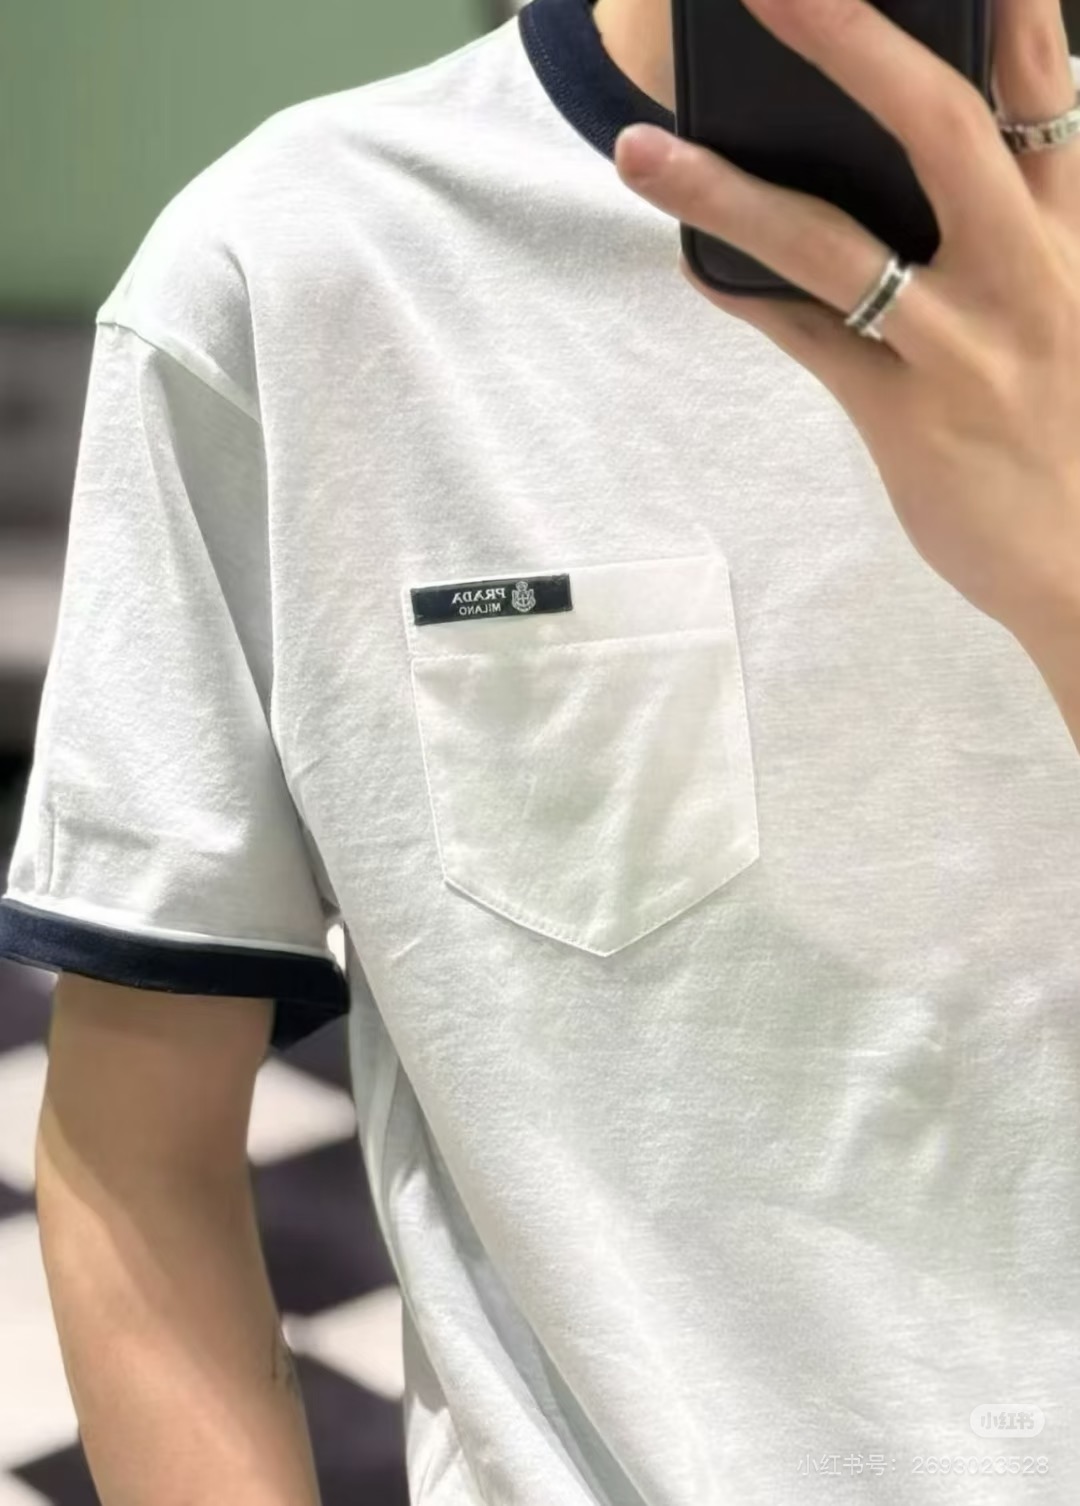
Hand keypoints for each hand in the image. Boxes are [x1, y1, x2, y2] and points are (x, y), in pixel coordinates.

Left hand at [614, 0, 1079, 654]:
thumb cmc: (1076, 426)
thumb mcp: (1077, 304)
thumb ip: (1032, 220)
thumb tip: (957, 143)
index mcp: (1075, 230)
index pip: (1044, 84)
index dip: (1009, 5)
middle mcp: (1025, 271)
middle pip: (943, 125)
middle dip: (851, 40)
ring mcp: (963, 346)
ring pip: (835, 244)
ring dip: (729, 190)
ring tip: (641, 149)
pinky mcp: (907, 419)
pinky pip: (808, 340)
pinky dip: (742, 293)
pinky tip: (692, 260)